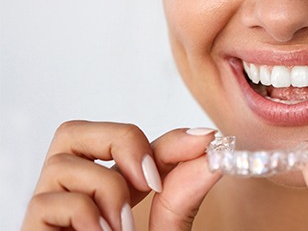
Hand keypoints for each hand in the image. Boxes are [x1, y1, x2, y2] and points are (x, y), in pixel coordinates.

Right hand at [22, 121, 220, 230]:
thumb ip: (181, 196)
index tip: (207, 141)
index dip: (168, 137)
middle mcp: (77, 197)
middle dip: (119, 141)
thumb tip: (211, 154)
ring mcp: (51, 216)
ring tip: (123, 229)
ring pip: (63, 163)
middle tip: (150, 179)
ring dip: (107, 188)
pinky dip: (84, 215)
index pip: (132, 146)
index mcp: (111, 194)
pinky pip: (48, 202)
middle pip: (74, 133)